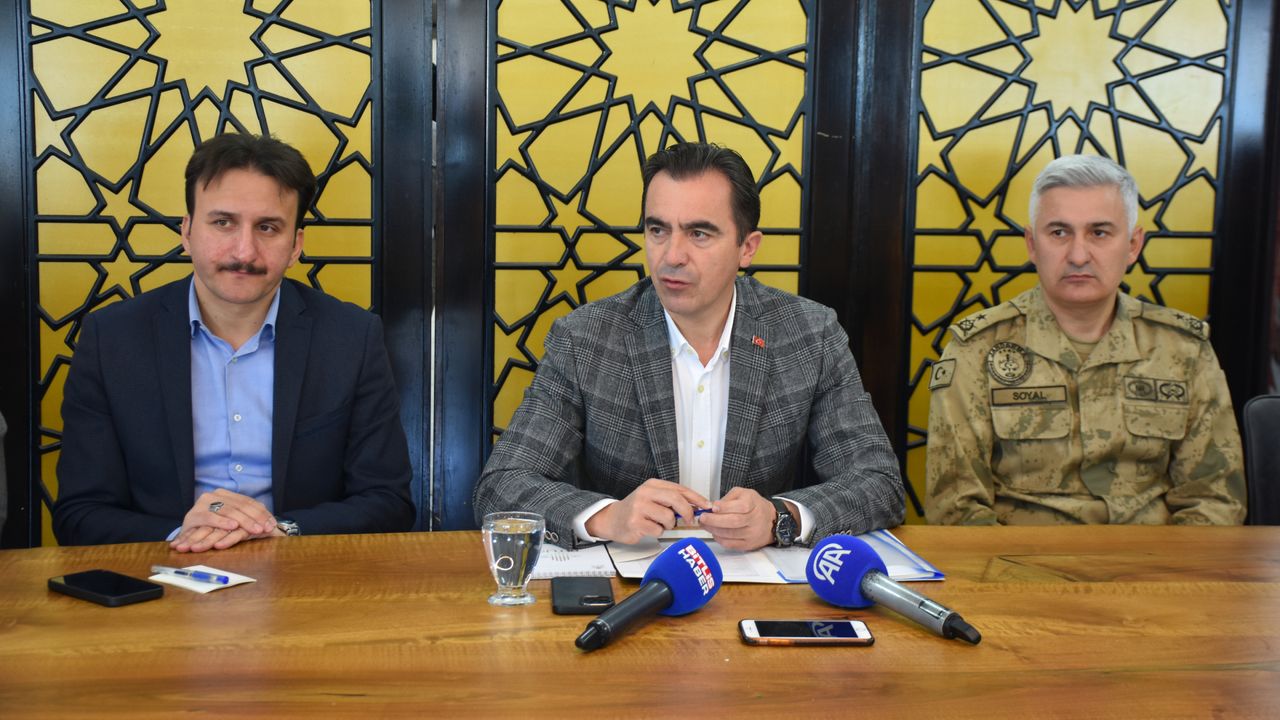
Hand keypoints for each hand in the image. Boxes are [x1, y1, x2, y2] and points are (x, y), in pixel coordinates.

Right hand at [170, 489, 277, 552]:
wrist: (187, 538)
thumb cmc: (212, 530)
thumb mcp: (233, 523)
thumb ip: (248, 519)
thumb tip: (272, 524)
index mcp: (226, 494)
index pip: (248, 502)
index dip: (262, 513)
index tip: (272, 524)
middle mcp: (215, 495)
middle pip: (241, 506)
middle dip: (255, 518)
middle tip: (266, 529)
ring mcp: (203, 503)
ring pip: (229, 511)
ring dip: (244, 521)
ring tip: (255, 529)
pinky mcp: (193, 515)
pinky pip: (211, 518)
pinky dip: (222, 522)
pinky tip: (233, 527)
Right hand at [584, 479, 708, 543]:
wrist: (612, 519)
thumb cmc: (637, 509)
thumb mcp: (654, 498)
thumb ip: (672, 499)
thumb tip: (697, 505)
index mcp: (653, 485)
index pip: (680, 488)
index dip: (696, 498)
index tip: (706, 505)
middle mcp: (646, 493)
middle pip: (676, 499)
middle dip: (688, 511)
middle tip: (690, 520)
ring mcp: (639, 507)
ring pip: (668, 517)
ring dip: (669, 525)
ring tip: (659, 523)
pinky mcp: (635, 522)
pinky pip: (658, 529)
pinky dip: (658, 532)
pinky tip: (649, 528)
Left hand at [696, 487, 781, 550]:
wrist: (770, 521)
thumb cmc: (754, 505)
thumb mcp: (743, 493)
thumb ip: (728, 498)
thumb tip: (713, 506)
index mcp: (753, 504)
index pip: (740, 506)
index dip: (725, 507)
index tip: (713, 507)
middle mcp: (754, 520)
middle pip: (734, 522)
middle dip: (715, 520)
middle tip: (703, 518)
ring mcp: (752, 534)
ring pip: (730, 534)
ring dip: (714, 530)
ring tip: (705, 525)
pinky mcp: (748, 545)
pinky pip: (730, 544)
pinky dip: (719, 538)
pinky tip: (714, 532)